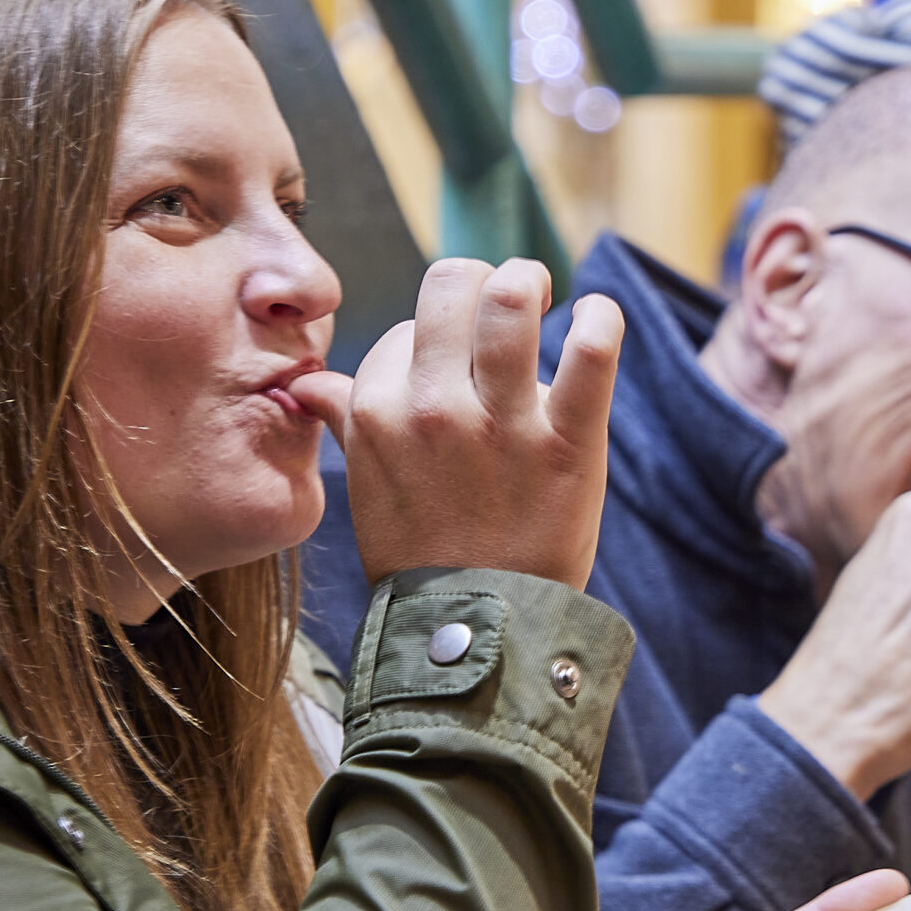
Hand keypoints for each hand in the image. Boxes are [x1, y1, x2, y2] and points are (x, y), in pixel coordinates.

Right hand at [297, 258, 619, 591]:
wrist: (474, 630)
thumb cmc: (421, 553)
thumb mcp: (369, 485)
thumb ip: (347, 420)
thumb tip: (309, 384)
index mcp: (379, 409)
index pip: (412, 324)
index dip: (439, 334)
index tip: (458, 361)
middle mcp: (434, 406)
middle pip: (455, 284)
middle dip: (485, 280)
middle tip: (513, 298)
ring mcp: (502, 424)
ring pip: (512, 301)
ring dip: (532, 282)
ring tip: (546, 295)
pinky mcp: (568, 444)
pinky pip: (591, 354)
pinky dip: (601, 321)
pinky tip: (598, 320)